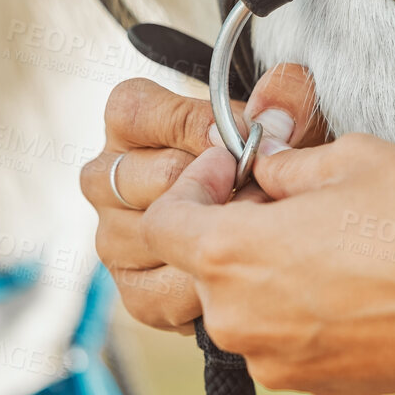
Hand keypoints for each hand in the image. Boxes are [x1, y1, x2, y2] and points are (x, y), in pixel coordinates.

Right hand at [80, 66, 325, 330]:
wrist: (284, 231)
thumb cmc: (273, 163)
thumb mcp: (287, 123)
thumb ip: (284, 103)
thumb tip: (275, 107)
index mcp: (131, 124)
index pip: (134, 112)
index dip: (192, 123)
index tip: (241, 136)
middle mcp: (107, 179)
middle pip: (148, 175)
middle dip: (215, 182)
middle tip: (263, 188)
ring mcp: (114, 237)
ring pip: (153, 234)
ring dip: (215, 234)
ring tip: (262, 227)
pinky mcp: (136, 291)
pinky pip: (162, 291)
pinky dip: (209, 285)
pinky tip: (243, 270)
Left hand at [142, 133, 394, 394]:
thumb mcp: (353, 159)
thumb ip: (285, 163)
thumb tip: (264, 167)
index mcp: (234, 256)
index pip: (163, 223)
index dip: (192, 185)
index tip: (231, 169)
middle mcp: (241, 321)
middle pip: (200, 268)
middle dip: (231, 227)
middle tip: (284, 197)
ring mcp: (277, 362)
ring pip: (243, 307)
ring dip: (267, 271)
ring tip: (329, 239)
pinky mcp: (316, 387)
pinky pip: (283, 339)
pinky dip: (301, 309)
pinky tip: (356, 280)